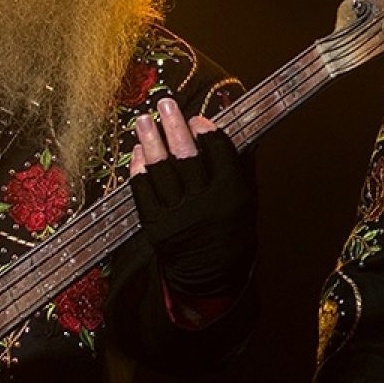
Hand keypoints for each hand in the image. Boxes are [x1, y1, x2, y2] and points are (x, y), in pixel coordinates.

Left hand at [128, 98, 255, 303]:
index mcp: (231, 196)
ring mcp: (177, 215)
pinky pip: (143, 190)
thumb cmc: (232, 234)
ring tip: (144, 119)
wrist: (211, 278)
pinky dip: (138, 168)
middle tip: (165, 104)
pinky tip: (137, 151)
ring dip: (151, 141)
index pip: (219, 153)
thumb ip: (238, 163)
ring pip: (161, 169)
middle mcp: (204, 204)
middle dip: (175, 126)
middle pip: (187, 155)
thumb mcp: (246, 201)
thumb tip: (225, 124)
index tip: (197, 118)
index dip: (207, 131)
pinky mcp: (155, 225)